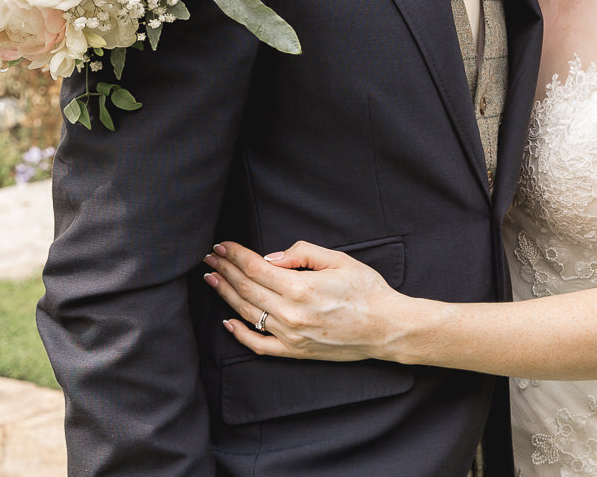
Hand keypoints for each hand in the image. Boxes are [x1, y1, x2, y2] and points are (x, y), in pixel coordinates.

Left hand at [203, 240, 409, 361]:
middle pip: (245, 288)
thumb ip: (302, 253)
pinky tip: (228, 320)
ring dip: (225, 294)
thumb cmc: (367, 290)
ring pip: (247, 313)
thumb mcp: (339, 260)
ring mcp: (290, 336)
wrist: (386, 328)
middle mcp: (290, 314)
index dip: (234, 254)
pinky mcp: (295, 351)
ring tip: (212, 278)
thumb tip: (270, 257)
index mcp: (301, 288)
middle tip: (209, 257)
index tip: (221, 244)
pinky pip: (259, 345)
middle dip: (224, 269)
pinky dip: (239, 334)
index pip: (255, 267)